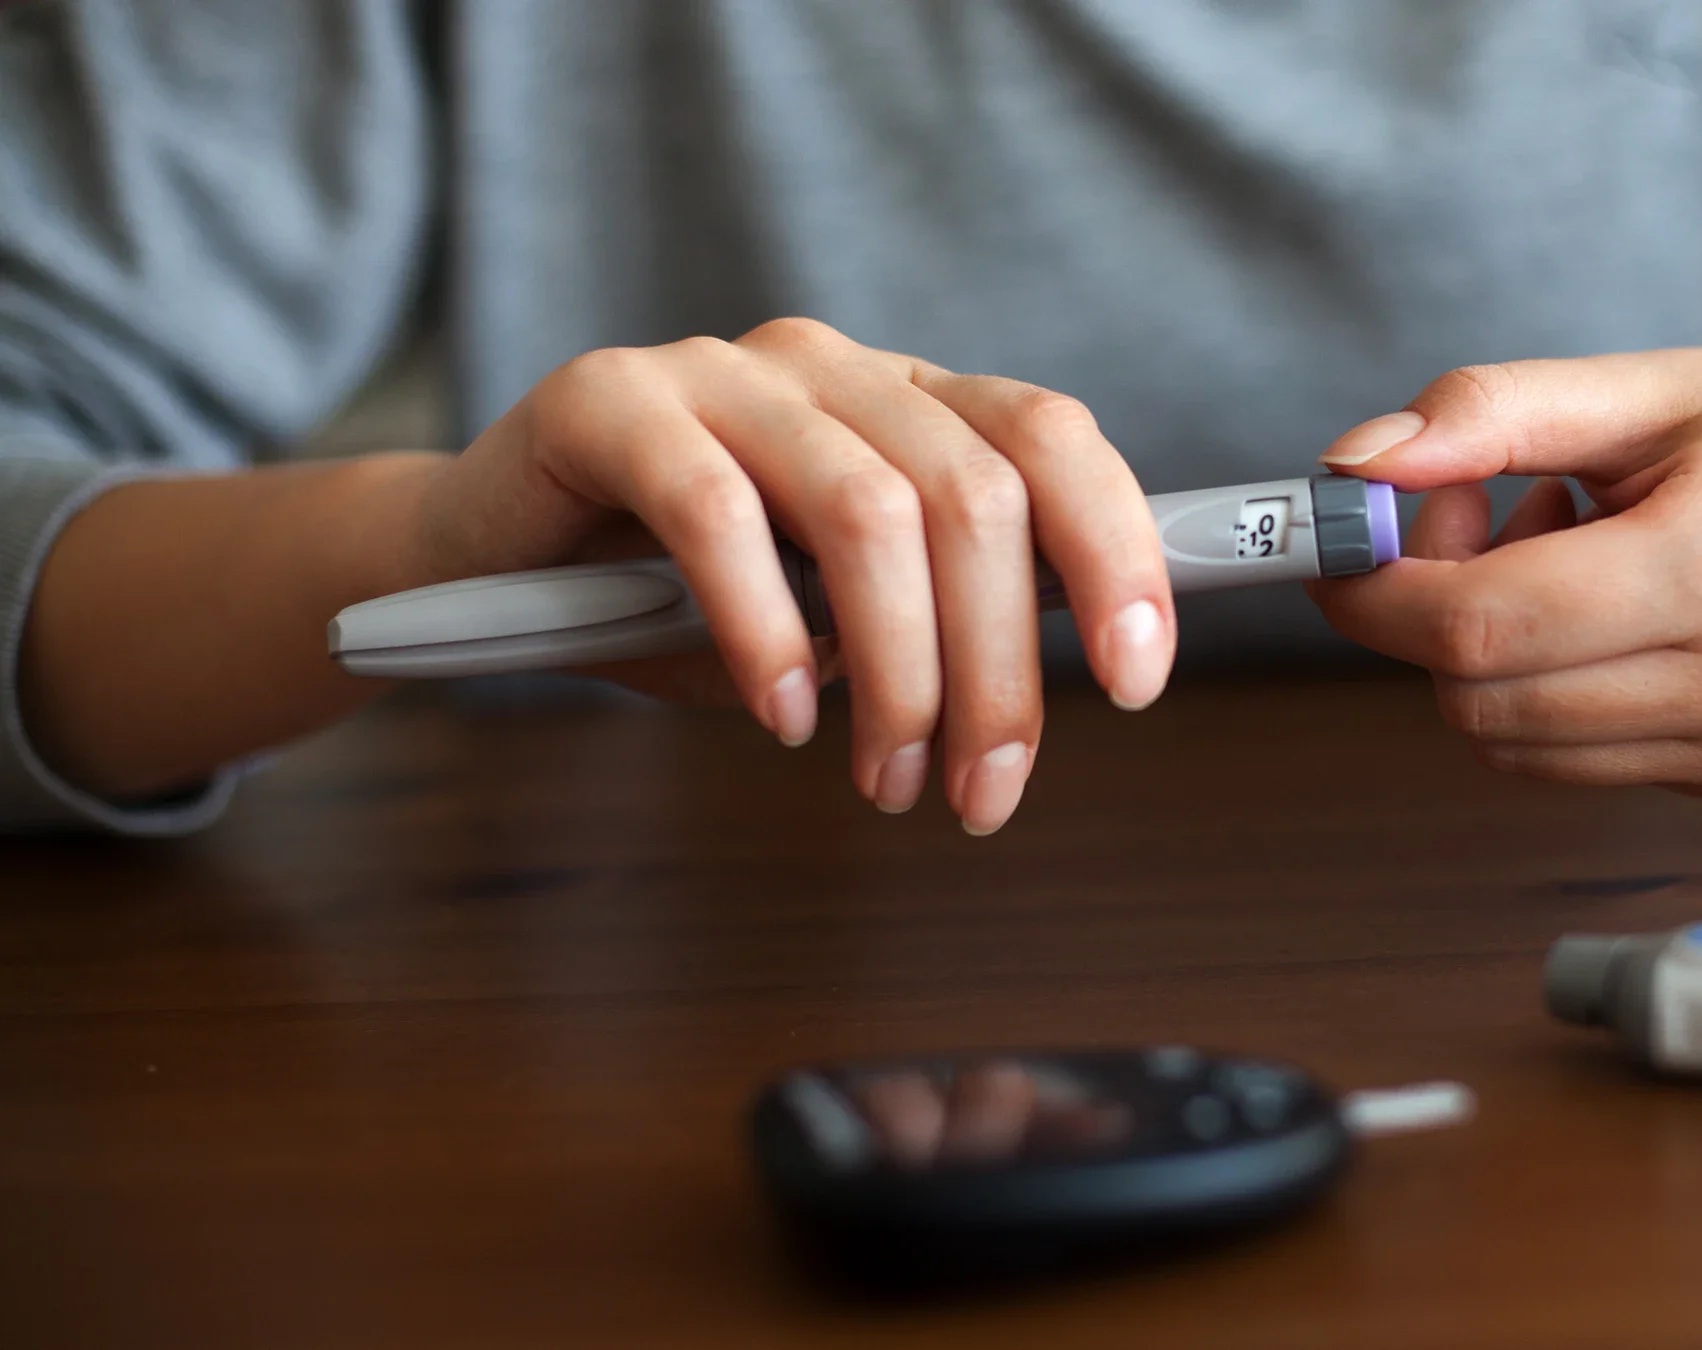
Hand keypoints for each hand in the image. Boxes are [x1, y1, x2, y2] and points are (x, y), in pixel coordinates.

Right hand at [409, 319, 1176, 833]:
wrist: (482, 562)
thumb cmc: (678, 602)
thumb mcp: (836, 621)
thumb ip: (934, 624)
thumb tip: (1027, 690)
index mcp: (909, 402)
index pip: (1051, 441)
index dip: (1115, 551)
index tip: (1138, 681)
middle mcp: (833, 365)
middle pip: (974, 497)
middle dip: (998, 670)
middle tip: (979, 794)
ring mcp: (723, 372)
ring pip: (869, 512)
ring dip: (902, 673)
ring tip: (887, 778)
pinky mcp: (610, 400)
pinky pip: (719, 515)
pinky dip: (769, 632)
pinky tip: (783, 714)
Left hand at [1309, 342, 1701, 800]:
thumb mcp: (1648, 384)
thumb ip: (1490, 413)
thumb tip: (1353, 467)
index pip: (1484, 623)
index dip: (1378, 591)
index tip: (1342, 540)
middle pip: (1482, 699)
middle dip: (1429, 616)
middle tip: (1477, 514)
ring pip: (1512, 744)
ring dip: (1489, 657)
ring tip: (1569, 552)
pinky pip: (1572, 758)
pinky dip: (1549, 691)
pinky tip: (1616, 610)